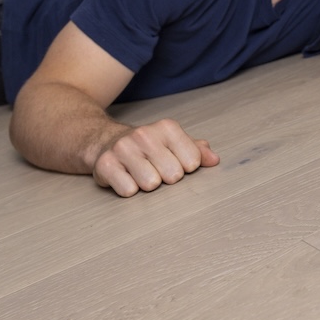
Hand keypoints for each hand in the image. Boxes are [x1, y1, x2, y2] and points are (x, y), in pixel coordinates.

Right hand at [92, 119, 219, 196]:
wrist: (105, 141)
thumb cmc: (147, 147)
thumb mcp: (174, 143)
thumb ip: (197, 151)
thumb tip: (214, 160)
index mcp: (167, 128)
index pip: (193, 161)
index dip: (185, 168)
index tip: (174, 162)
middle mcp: (145, 134)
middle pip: (173, 175)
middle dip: (165, 178)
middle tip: (154, 169)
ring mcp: (124, 148)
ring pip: (151, 184)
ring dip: (146, 185)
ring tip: (139, 173)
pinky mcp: (106, 164)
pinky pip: (128, 191)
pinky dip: (129, 190)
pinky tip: (125, 177)